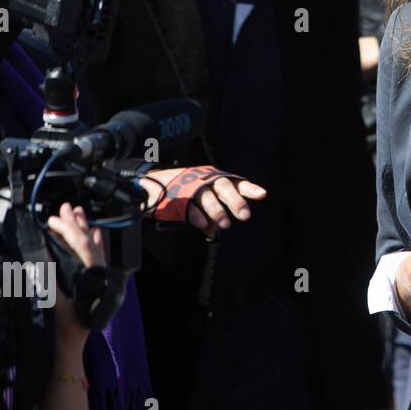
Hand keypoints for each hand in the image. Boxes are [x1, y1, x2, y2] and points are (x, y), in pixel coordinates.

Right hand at [45, 202, 103, 347]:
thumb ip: (49, 279)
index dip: (69, 229)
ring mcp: (101, 278)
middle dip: (78, 224)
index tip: (54, 219)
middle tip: (67, 207)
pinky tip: (96, 233)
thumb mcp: (52, 303)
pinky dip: (95, 244)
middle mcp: (101, 274)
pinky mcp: (98, 283)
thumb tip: (42, 255)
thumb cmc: (62, 328)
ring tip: (79, 213)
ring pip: (95, 247)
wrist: (70, 347)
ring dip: (86, 230)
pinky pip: (99, 258)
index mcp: (92, 277)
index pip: (83, 245)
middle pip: (91, 242)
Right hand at [143, 167, 267, 236]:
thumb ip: (210, 213)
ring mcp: (189, 186)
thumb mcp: (200, 198)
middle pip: (223, 187)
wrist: (148, 183)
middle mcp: (204, 180)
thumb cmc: (182, 192)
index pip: (235, 183)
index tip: (263, 195)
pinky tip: (204, 225)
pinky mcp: (175, 196)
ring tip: (224, 225)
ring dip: (217, 210)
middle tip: (244, 216)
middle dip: (235, 201)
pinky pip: (188, 205)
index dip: (249, 189)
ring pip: (207, 196)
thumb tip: (214, 230)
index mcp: (213, 179)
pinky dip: (197, 215)